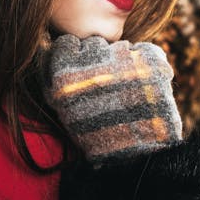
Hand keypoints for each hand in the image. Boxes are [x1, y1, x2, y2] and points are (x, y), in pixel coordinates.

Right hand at [42, 34, 181, 161]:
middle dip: (98, 59)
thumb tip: (48, 50)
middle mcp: (93, 62)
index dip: (73, 56)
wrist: (135, 156)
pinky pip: (147, 51)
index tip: (80, 70)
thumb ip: (54, 79)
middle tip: (106, 84)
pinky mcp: (151, 62)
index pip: (67, 44)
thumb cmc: (95, 134)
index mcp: (67, 74)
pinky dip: (146, 64)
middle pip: (94, 44)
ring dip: (123, 63)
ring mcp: (125, 59)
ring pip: (121, 48)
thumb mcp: (64, 108)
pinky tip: (143, 86)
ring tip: (127, 91)